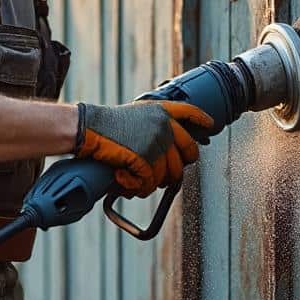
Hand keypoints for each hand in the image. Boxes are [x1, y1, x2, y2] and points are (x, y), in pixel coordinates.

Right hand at [73, 101, 214, 196]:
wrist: (88, 128)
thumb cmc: (106, 125)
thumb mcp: (136, 116)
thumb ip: (155, 127)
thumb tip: (169, 151)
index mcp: (162, 111)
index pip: (190, 112)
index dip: (202, 120)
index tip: (211, 126)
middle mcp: (164, 125)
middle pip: (187, 154)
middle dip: (177, 170)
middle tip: (165, 178)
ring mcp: (156, 142)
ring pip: (167, 174)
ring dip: (152, 183)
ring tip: (136, 181)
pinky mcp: (145, 159)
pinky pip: (149, 183)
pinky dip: (137, 187)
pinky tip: (126, 182)